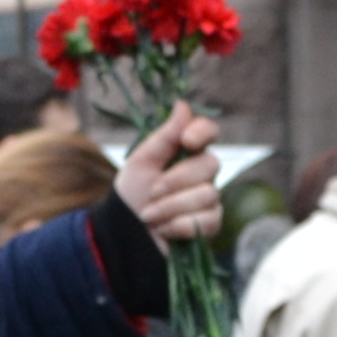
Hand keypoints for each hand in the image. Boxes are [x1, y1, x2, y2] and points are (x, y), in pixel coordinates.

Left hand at [115, 106, 224, 244]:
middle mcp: (203, 172)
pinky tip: (163, 229)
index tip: (186, 141)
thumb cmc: (133, 193)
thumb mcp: (142, 161)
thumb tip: (183, 104)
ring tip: (149, 215)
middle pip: (209, 165)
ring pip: (207, 195)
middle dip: (175, 181)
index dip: (203, 132)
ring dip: (171, 207)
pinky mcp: (210, 224)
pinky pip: (207, 220)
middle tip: (151, 192)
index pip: (209, 131)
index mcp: (187, 151)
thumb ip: (165, 135)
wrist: (126, 231)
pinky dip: (178, 226)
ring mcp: (210, 198)